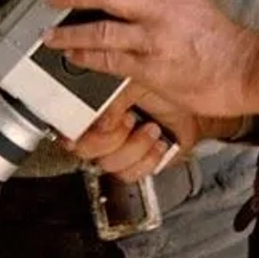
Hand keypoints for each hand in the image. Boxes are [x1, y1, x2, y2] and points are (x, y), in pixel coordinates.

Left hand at [49, 0, 258, 120]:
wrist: (247, 70)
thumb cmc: (225, 42)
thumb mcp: (194, 4)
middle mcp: (160, 11)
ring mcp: (154, 40)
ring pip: (101, 30)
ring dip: (70, 33)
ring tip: (51, 35)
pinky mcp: (151, 68)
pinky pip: (110, 61)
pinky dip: (87, 58)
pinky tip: (75, 57)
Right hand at [65, 91, 195, 179]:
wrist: (193, 111)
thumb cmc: (164, 91)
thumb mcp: (135, 83)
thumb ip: (112, 98)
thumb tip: (100, 120)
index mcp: (90, 105)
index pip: (65, 123)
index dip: (75, 127)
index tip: (96, 123)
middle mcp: (97, 130)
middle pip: (83, 148)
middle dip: (111, 136)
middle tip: (130, 118)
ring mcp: (114, 149)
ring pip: (107, 163)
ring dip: (135, 145)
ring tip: (151, 128)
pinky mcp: (132, 165)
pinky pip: (127, 174)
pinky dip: (147, 159)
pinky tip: (157, 144)